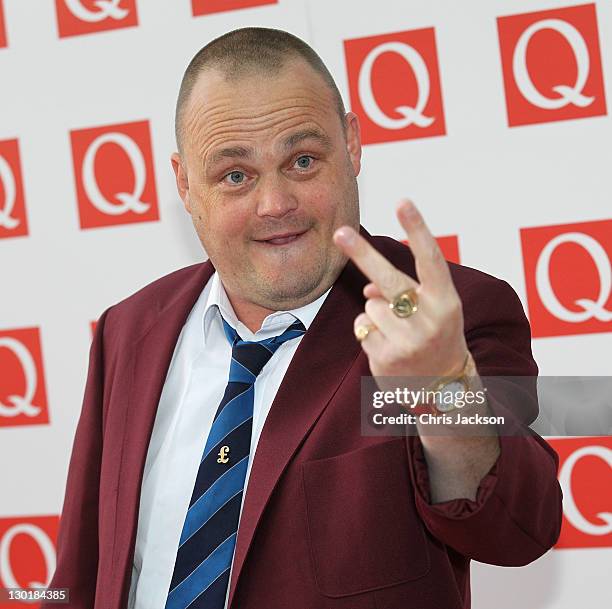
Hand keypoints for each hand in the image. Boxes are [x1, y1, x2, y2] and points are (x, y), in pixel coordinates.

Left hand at [333, 200, 469, 380]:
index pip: (430, 260)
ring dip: (377, 314)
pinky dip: (369, 332)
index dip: (417, 229)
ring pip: (371, 306)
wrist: (442, 389)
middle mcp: (430, 322)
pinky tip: (389, 347)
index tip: (403, 202)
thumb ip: (405, 291)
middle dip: (362, 254)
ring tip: (399, 333)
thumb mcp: (432, 311)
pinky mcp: (386, 359)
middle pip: (388, 280)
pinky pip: (361, 327)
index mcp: (447, 303)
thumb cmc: (436, 335)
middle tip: (340, 232)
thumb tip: (369, 288)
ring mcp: (408, 343)